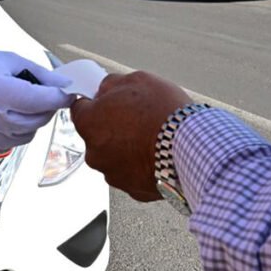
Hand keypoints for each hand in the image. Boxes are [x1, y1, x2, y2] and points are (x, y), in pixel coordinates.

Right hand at [0, 49, 74, 154]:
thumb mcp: (5, 59)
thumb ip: (38, 73)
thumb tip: (63, 83)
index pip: (38, 100)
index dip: (58, 97)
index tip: (66, 93)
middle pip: (35, 120)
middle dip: (47, 109)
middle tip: (45, 97)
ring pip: (26, 135)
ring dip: (32, 122)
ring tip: (20, 105)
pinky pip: (10, 144)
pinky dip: (16, 132)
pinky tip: (6, 117)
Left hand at [70, 71, 190, 201]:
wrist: (191, 148)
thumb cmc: (163, 112)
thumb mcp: (137, 80)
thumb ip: (112, 85)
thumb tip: (105, 90)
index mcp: (90, 124)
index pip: (79, 110)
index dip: (95, 103)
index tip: (109, 102)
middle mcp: (95, 154)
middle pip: (97, 136)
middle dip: (112, 127)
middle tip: (137, 119)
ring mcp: (113, 175)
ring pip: (114, 157)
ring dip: (126, 148)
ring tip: (153, 138)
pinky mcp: (133, 191)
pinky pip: (132, 174)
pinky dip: (141, 166)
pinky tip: (158, 155)